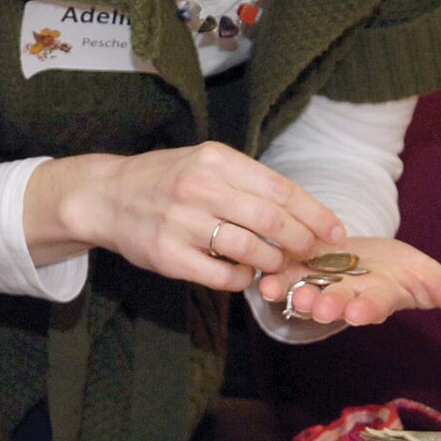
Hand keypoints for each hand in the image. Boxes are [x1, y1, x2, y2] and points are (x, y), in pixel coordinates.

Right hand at [31, 143, 345, 292]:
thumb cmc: (164, 179)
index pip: (280, 189)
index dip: (314, 214)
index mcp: (214, 160)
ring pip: (251, 250)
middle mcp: (198, 188)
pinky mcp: (168, 256)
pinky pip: (222, 276)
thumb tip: (303, 212)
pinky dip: (243, 280)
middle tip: (311, 253)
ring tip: (277, 264)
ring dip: (274, 263)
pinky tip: (244, 275)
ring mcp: (181, 223)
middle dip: (301, 242)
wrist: (105, 196)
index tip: (335, 232)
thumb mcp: (204, 163)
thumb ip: (248, 182)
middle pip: (271, 221)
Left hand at [258, 236, 440, 326]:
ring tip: (292, 294)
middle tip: (318, 305)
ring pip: (305, 293)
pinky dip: (273, 280)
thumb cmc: (398, 270)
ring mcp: (317, 287)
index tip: (361, 312)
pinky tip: (266, 281)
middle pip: (335, 302)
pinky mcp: (294, 273)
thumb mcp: (428, 277)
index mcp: (378, 297)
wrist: (362, 256)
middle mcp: (345, 297)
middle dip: (327, 304)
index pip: (374, 305)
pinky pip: (281, 279)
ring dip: (295, 294)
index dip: (367, 309)